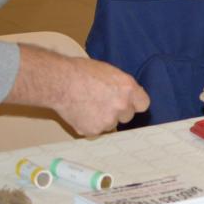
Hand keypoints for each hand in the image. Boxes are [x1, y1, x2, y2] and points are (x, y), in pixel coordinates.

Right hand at [10, 45, 149, 136]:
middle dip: (117, 112)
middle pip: (127, 116)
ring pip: (110, 124)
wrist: (60, 82)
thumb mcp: (111, 73)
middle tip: (102, 103)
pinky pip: (95, 131)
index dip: (133, 104)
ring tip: (87, 106)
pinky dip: (88, 125)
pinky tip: (80, 113)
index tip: (127, 103)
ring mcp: (108, 120)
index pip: (143, 104)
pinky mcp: (93, 130)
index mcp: (129, 89)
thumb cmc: (82, 72)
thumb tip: (129, 97)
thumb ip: (123, 87)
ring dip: (102, 119)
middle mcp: (122, 106)